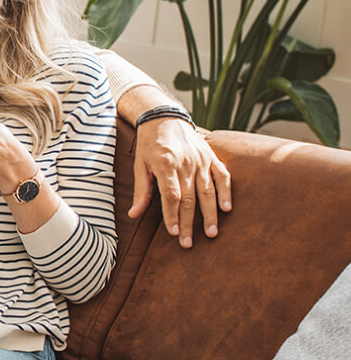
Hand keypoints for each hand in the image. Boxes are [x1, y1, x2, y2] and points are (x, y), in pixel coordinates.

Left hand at [129, 118, 231, 247]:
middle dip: (188, 222)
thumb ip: (141, 191)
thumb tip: (133, 215)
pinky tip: (226, 209)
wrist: (164, 117)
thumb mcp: (140, 165)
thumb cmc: (149, 143)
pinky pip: (222, 176)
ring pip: (207, 191)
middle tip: (187, 243)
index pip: (171, 195)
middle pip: (189, 198)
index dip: (172, 215)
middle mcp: (185, 163)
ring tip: (211, 233)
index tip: (173, 232)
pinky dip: (226, 192)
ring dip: (210, 214)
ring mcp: (201, 160)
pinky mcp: (211, 156)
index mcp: (166, 164)